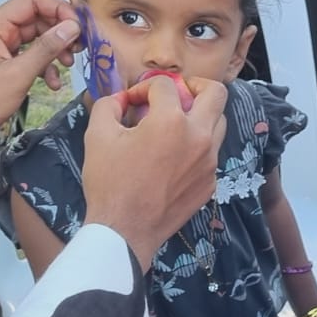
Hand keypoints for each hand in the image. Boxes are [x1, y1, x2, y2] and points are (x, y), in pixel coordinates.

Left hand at [0, 0, 79, 171]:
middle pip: (36, 17)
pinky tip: (53, 82)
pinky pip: (30, 53)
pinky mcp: (3, 60)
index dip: (58, 9)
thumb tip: (72, 27)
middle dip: (59, 31)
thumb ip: (46, 48)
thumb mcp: (18, 75)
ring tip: (69, 65)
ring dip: (55, 49)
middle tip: (79, 47)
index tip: (79, 26)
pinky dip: (44, 64)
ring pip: (36, 36)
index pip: (31, 1)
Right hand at [82, 75, 227, 268]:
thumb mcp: (97, 136)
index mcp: (171, 121)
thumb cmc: (109, 182)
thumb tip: (121, 98)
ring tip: (175, 125)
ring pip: (219, 123)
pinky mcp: (211, 182)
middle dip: (194, 86)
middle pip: (217, 93)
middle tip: (176, 95)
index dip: (144, 87)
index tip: (132, 102)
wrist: (125, 231)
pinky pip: (211, 153)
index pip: (166, 85)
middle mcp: (199, 137)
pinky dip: (197, 146)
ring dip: (200, 115)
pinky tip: (174, 157)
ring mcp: (209, 161)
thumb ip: (109, 105)